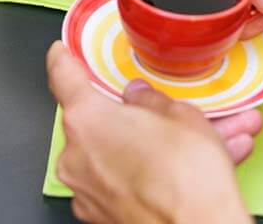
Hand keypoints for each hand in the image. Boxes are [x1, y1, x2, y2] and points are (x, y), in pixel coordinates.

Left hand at [47, 42, 256, 223]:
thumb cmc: (188, 181)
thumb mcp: (181, 117)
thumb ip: (151, 100)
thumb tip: (141, 98)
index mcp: (87, 119)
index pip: (62, 77)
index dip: (62, 60)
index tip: (60, 54)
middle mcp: (76, 156)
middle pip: (98, 123)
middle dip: (135, 117)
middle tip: (167, 113)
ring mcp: (87, 191)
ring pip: (119, 156)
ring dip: (155, 148)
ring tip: (202, 145)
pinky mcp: (102, 217)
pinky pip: (126, 183)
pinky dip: (151, 175)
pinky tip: (185, 173)